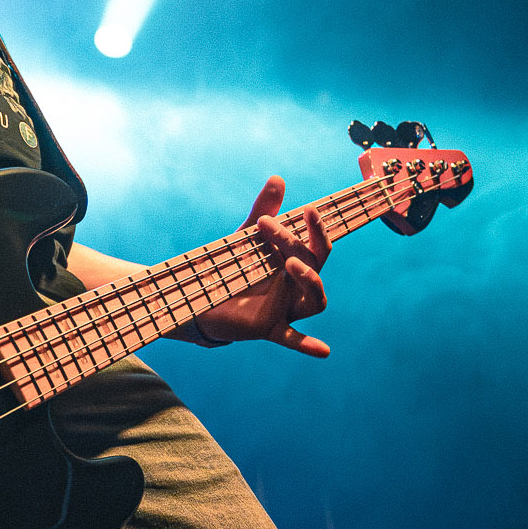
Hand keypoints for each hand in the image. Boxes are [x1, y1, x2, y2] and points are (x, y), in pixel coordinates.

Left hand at [193, 175, 330, 356]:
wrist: (203, 298)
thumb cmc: (234, 267)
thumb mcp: (248, 238)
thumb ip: (263, 210)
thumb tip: (278, 178)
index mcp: (297, 263)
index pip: (318, 245)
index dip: (316, 228)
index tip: (305, 208)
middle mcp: (297, 286)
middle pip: (313, 264)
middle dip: (295, 244)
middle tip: (268, 226)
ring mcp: (287, 308)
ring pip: (316, 300)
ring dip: (309, 281)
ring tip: (292, 265)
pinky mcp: (269, 327)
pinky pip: (292, 338)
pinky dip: (308, 344)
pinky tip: (324, 351)